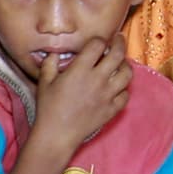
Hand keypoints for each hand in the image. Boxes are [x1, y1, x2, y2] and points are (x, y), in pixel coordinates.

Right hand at [28, 38, 132, 157]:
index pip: (98, 44)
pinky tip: (117, 87)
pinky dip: (123, 89)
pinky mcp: (112, 109)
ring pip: (127, 73)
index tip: (98, 41)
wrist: (57, 135)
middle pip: (118, 54)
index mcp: (80, 70)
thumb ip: (50, 63)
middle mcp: (98, 79)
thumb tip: (55, 52)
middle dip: (120, 42)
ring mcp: (108, 95)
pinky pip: (126, 95)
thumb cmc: (48, 108)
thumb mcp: (44, 82)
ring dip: (125, 64)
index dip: (99, 40)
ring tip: (121, 62)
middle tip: (119, 39)